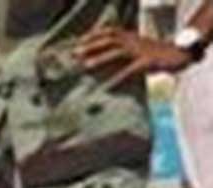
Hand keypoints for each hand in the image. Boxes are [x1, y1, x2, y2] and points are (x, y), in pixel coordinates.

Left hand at [72, 24, 191, 86]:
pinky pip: (131, 70)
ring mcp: (142, 51)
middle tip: (75, 53)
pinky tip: (107, 86)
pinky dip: (118, 77)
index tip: (79, 41)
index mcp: (132, 38)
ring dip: (101, 58)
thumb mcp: (137, 48)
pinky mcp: (149, 62)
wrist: (181, 53)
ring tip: (86, 66)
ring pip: (119, 52)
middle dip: (92, 46)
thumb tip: (100, 62)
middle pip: (111, 40)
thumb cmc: (155, 54)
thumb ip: (121, 53)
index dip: (95, 35)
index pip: (111, 32)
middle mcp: (135, 42)